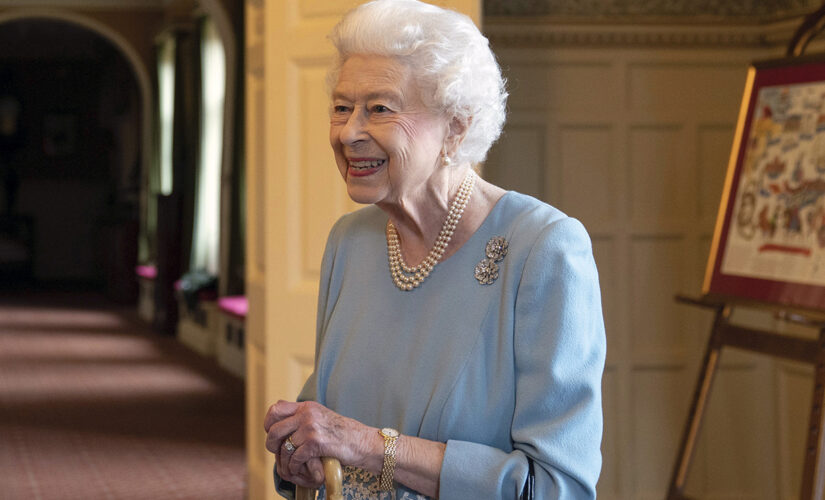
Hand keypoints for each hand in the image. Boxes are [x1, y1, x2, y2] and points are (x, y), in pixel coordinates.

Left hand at [264, 400, 379, 487]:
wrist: (362, 441)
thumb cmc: (343, 433)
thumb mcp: (322, 417)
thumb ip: (304, 417)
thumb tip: (282, 424)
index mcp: (307, 406)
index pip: (276, 408)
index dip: (269, 422)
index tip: (272, 433)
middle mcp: (307, 414)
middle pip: (274, 429)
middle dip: (271, 444)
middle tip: (277, 452)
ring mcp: (311, 427)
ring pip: (283, 446)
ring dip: (284, 460)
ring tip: (289, 465)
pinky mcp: (316, 442)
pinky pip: (295, 457)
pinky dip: (294, 467)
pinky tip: (299, 469)